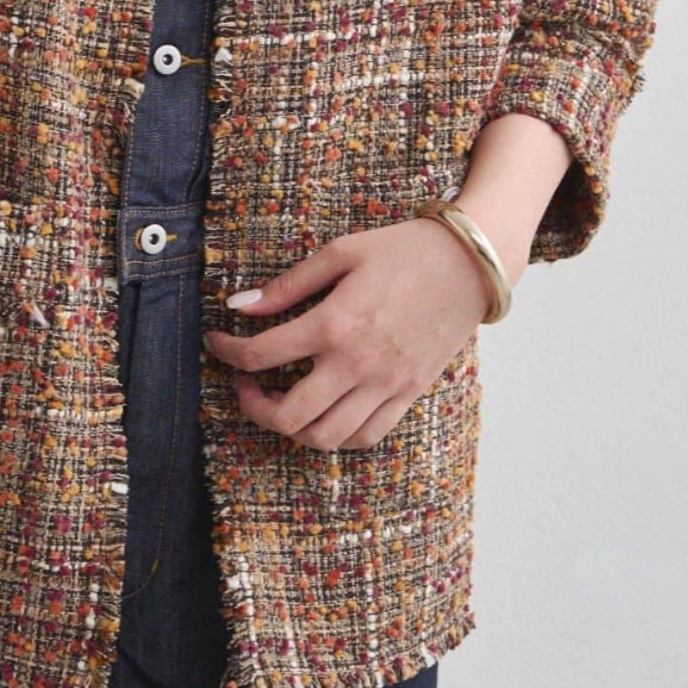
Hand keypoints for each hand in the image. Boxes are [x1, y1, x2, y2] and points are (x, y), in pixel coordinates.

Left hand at [201, 218, 495, 450]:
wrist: (469, 264)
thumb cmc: (404, 250)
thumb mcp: (341, 252)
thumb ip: (288, 285)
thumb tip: (240, 307)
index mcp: (335, 323)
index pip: (262, 355)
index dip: (228, 353)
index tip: (217, 343)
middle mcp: (358, 363)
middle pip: (289, 415)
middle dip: (253, 405)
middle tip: (245, 383)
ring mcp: (386, 386)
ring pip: (325, 437)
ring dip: (292, 428)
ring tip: (281, 402)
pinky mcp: (408, 395)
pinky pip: (365, 436)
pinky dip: (335, 435)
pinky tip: (322, 412)